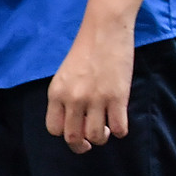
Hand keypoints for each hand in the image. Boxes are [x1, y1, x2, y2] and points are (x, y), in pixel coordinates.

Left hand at [45, 14, 134, 153]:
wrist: (104, 31)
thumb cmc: (85, 51)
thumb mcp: (65, 75)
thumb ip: (65, 97)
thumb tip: (75, 123)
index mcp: (56, 92)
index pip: (54, 129)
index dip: (66, 135)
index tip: (77, 131)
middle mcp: (72, 98)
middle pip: (73, 138)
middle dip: (84, 144)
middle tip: (94, 136)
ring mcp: (95, 99)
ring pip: (96, 137)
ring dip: (103, 136)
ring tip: (106, 125)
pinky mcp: (117, 98)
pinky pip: (120, 129)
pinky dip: (121, 130)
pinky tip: (120, 119)